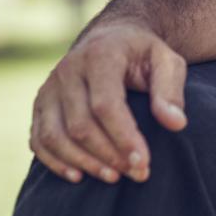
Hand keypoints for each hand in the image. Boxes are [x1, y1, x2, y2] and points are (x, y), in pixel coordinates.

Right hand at [30, 22, 187, 184]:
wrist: (111, 39)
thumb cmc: (143, 55)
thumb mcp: (166, 61)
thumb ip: (170, 90)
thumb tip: (176, 124)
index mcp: (100, 55)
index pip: (105, 104)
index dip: (123, 137)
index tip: (143, 163)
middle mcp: (68, 69)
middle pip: (80, 124)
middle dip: (109, 155)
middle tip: (137, 174)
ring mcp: (50, 87)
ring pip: (55, 135)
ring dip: (83, 163)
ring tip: (114, 177)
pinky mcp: (41, 104)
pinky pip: (39, 139)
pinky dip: (54, 162)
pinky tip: (79, 176)